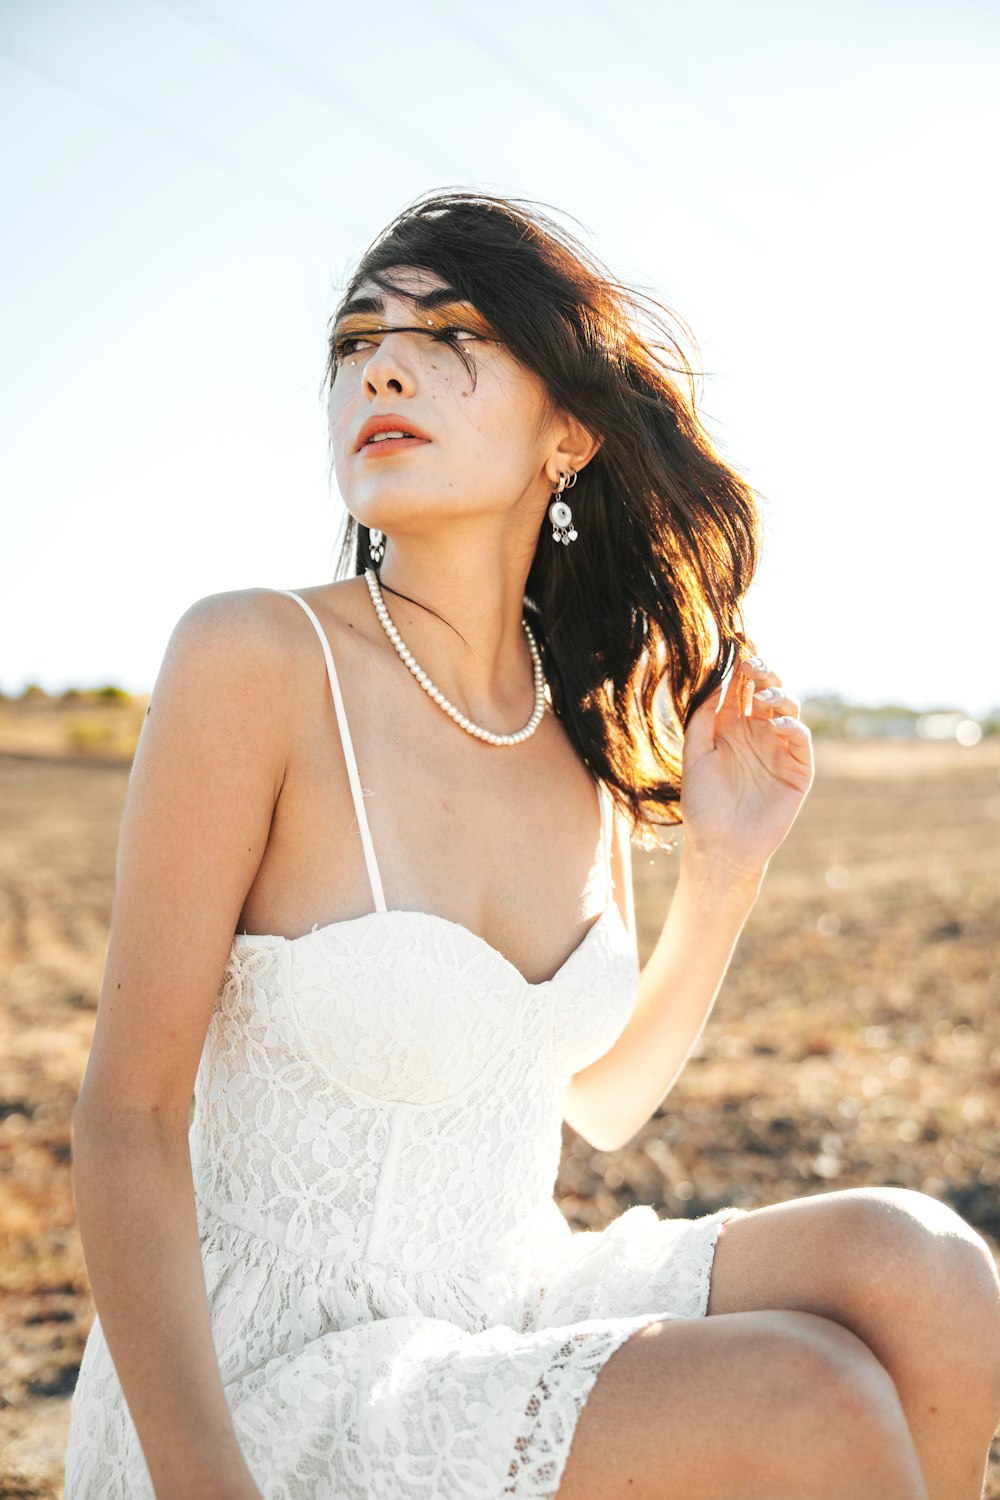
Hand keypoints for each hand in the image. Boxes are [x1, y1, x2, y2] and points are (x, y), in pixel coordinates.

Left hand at [679, 647, 813, 881]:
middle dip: (762, 673)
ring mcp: (779, 749)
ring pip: (787, 708)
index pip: (739, 688)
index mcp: (731, 727)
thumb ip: (703, 717)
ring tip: (762, 695)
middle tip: (751, 663)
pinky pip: (799, 739)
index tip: (737, 644)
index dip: (740, 666)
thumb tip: (716, 678)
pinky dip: (790, 725)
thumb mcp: (695, 754)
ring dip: (777, 695)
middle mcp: (757, 732)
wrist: (720, 846)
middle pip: (765, 691)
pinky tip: (774, 722)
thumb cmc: (703, 803)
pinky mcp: (798, 769)